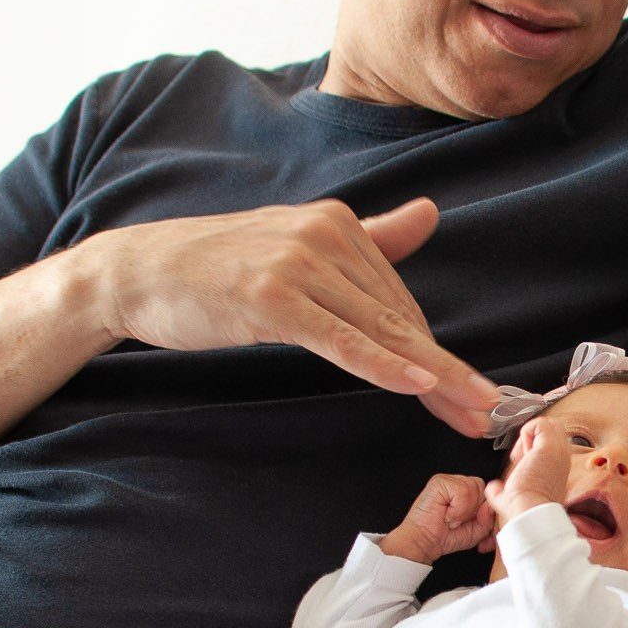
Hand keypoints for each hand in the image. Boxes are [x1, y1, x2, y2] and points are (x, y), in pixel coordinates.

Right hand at [86, 197, 498, 435]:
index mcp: (338, 224)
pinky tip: (417, 386)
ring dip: (433, 377)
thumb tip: (429, 213)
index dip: (438, 353)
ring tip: (472, 412)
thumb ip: (370, 236)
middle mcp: (326, 235)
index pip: (398, 302)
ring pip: (380, 330)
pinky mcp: (272, 297)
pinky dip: (381, 363)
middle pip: (400, 319)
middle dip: (449, 372)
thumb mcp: (295, 244)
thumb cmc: (215, 268)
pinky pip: (339, 338)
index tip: (477, 392)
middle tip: (490, 414)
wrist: (137, 270)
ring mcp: (298, 264)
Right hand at [379, 474, 496, 563]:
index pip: (490, 493)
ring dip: (465, 510)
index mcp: (469, 492)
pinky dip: (457, 508)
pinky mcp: (440, 482)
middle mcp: (459, 483)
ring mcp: (449, 480)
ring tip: (451, 518)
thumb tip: (492, 504)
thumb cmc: (446, 536)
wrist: (424, 542)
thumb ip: (490, 517)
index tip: (474, 524)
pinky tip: (447, 514)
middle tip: (459, 521)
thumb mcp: (478, 530)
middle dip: (475, 511)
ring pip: (475, 489)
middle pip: (483, 489)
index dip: (485, 511)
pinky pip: (463, 491)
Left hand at [484, 419, 570, 527]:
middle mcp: (561, 456)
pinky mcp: (550, 446)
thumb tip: (493, 489)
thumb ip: (501, 491)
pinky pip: (540, 423)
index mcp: (557, 466)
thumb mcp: (512, 495)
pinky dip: (526, 432)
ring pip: (548, 424)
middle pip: (551, 429)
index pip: (550, 441)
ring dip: (531, 434)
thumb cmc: (523, 507)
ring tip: (524, 454)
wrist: (529, 511)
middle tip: (523, 457)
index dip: (532, 448)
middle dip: (533, 437)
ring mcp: (558, 450)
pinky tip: (523, 452)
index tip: (524, 467)